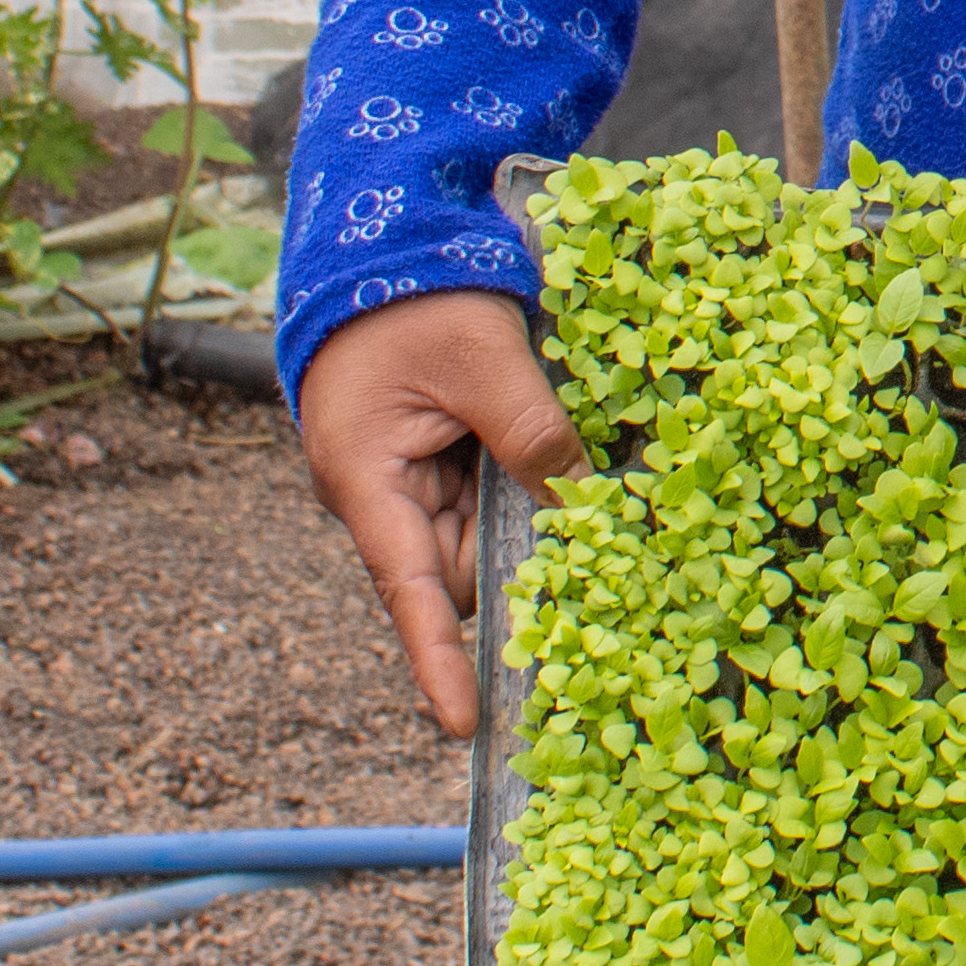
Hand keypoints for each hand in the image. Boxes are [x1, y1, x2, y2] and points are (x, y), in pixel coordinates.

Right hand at [294, 287, 589, 740]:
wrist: (380, 241)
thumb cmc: (413, 297)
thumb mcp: (482, 358)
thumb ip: (531, 432)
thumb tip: (581, 505)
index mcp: (366, 481)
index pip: (408, 593)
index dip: (439, 661)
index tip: (463, 724)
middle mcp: (383, 496)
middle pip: (456, 569)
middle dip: (519, 580)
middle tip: (599, 589)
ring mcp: (411, 478)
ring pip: (479, 537)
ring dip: (528, 529)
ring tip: (598, 523)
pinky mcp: (438, 456)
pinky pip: (486, 497)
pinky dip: (526, 493)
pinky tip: (574, 483)